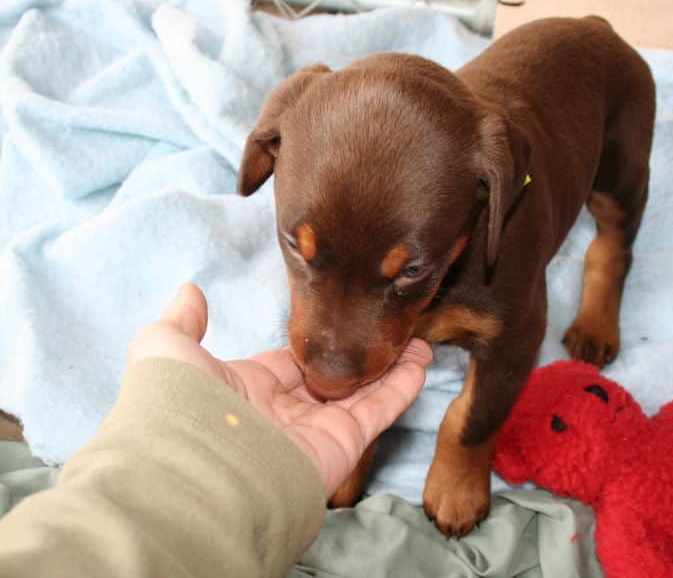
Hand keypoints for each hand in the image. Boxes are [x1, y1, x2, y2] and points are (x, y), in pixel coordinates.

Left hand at [128, 283, 432, 496]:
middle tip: (386, 326)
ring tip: (416, 338)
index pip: (291, 361)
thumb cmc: (179, 407)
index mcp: (249, 388)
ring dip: (391, 365)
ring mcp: (316, 428)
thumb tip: (190, 290)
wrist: (197, 469)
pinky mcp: (343, 442)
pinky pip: (380, 409)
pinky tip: (420, 360)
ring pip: (364, 391)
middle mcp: (285, 411)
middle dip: (360, 353)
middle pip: (333, 376)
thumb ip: (181, 320)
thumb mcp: (165, 349)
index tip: (340, 317)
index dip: (317, 340)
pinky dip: (403, 385)